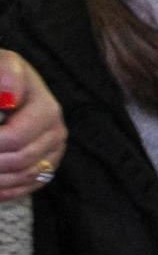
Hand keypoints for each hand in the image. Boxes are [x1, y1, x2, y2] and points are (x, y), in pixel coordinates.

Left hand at [0, 50, 66, 199]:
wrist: (8, 89)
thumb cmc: (1, 78)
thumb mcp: (3, 65)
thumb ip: (5, 75)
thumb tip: (7, 98)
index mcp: (46, 109)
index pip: (15, 139)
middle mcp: (56, 131)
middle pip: (20, 161)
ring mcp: (53, 151)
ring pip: (22, 177)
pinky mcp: (47, 165)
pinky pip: (27, 187)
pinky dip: (3, 189)